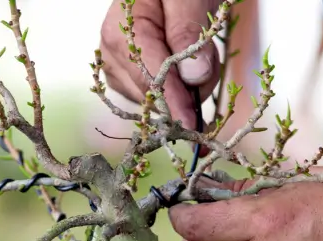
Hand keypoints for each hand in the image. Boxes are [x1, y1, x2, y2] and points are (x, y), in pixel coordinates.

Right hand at [99, 0, 220, 129]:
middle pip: (153, 95)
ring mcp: (117, 68)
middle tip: (210, 56)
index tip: (192, 125)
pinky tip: (184, 64)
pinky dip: (176, 88)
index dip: (175, 104)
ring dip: (185, 87)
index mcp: (122, 35)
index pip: (151, 80)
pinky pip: (154, 96)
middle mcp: (112, 55)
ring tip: (198, 52)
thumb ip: (187, 32)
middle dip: (187, 89)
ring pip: (155, 100)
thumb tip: (193, 78)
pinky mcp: (126, 76)